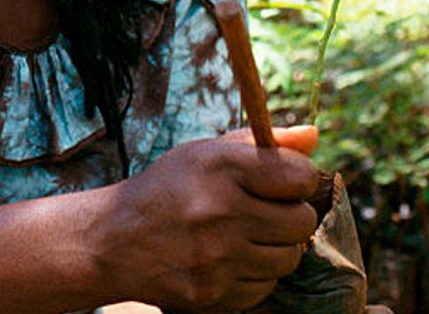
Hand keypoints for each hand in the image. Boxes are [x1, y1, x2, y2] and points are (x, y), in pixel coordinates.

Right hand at [97, 126, 320, 311]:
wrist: (113, 240)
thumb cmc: (167, 189)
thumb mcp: (205, 154)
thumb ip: (262, 143)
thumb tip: (314, 135)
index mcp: (220, 166)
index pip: (300, 175)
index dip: (298, 179)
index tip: (283, 183)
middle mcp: (219, 210)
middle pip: (302, 222)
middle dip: (290, 216)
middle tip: (265, 213)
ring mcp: (216, 257)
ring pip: (288, 258)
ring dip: (274, 248)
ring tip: (244, 237)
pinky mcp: (212, 293)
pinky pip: (265, 288)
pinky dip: (254, 276)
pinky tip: (229, 261)